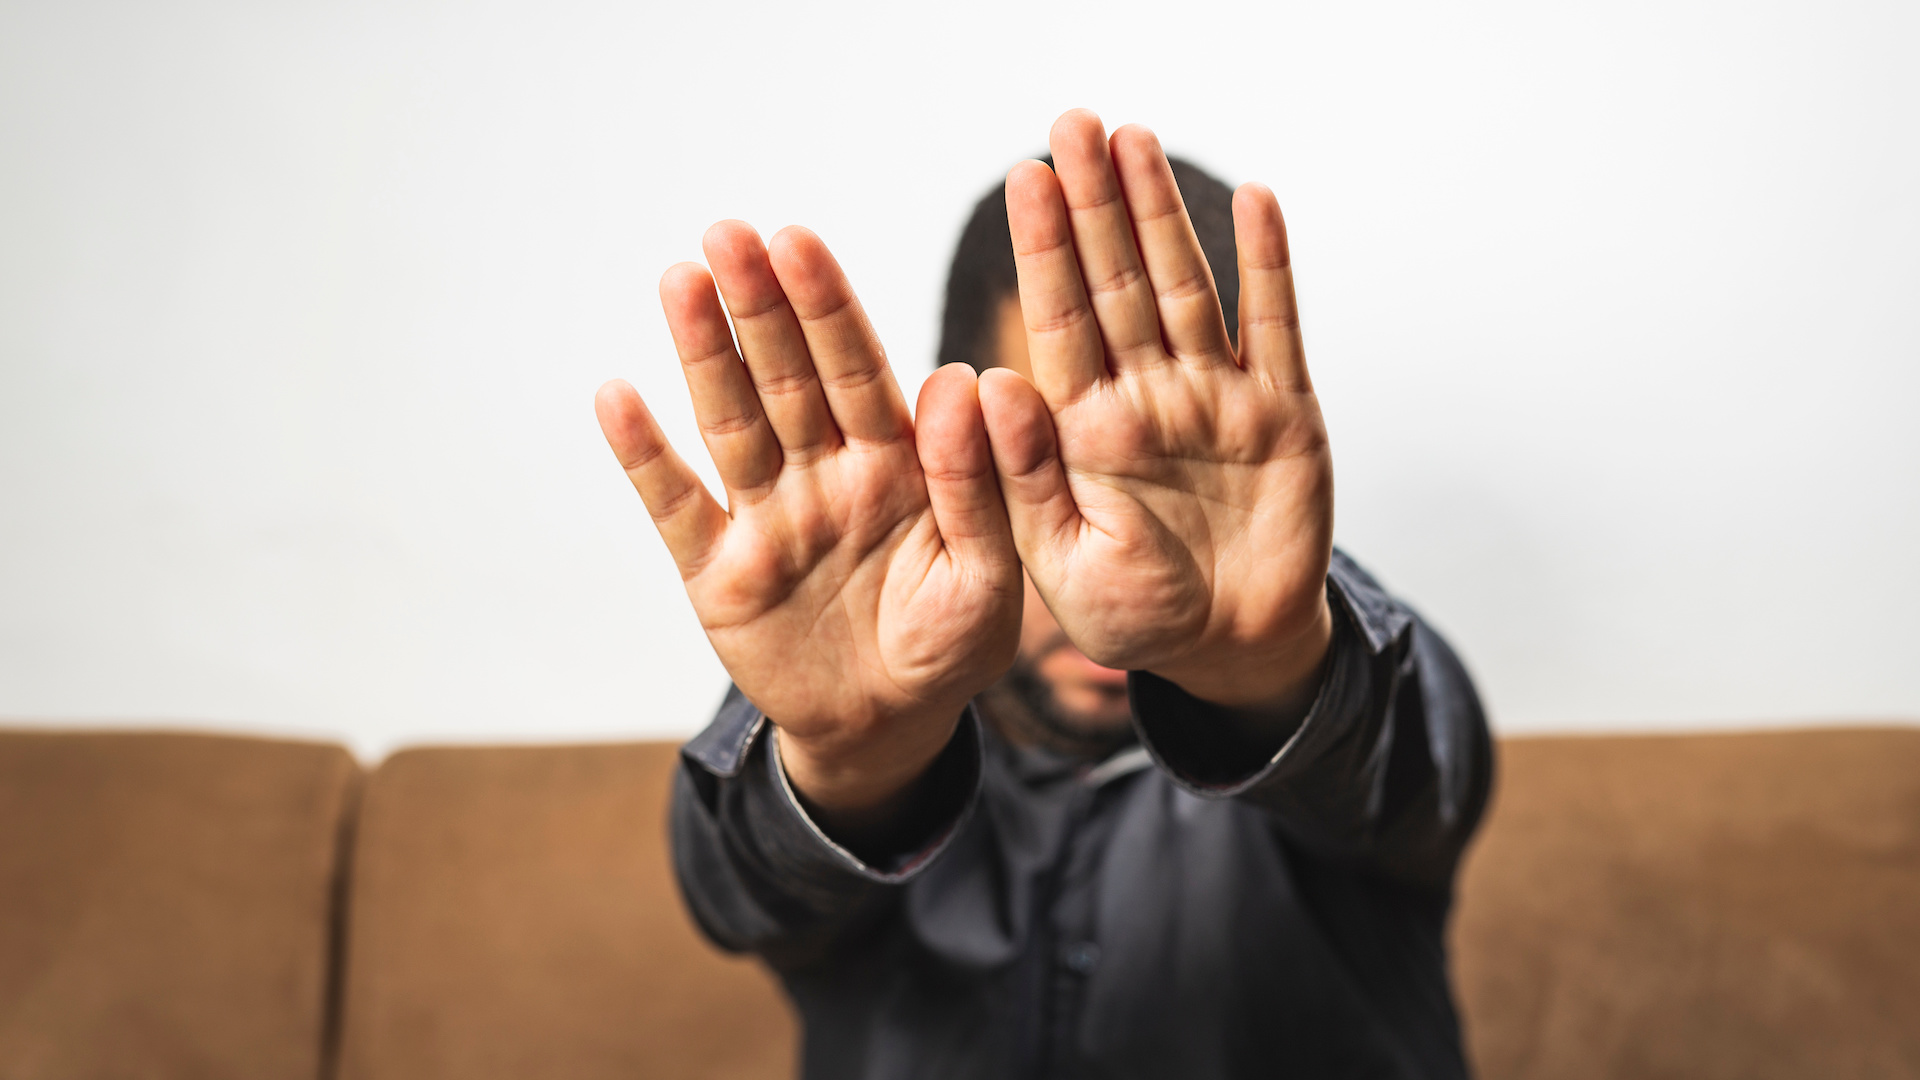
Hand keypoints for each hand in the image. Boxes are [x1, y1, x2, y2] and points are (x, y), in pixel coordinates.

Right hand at [596, 222, 1020, 824]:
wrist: (890, 725)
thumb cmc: (950, 643)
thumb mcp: (988, 577)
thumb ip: (977, 483)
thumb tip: (963, 379)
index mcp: (895, 463)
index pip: (858, 369)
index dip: (827, 307)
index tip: (799, 241)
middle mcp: (823, 473)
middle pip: (785, 377)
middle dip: (759, 305)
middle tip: (728, 232)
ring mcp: (766, 516)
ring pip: (730, 422)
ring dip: (703, 354)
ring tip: (678, 280)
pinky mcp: (716, 571)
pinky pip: (676, 508)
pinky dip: (645, 456)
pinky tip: (616, 397)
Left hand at [979, 110, 1335, 713]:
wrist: (1228, 650)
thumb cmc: (1134, 615)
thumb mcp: (1062, 564)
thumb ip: (1024, 477)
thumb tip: (993, 380)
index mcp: (1082, 428)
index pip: (1060, 320)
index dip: (1045, 248)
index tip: (1027, 178)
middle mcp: (1145, 395)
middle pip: (1116, 282)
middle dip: (1096, 204)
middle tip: (1074, 125)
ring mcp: (1215, 396)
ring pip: (1186, 286)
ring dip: (1164, 214)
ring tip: (1137, 140)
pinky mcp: (1282, 411)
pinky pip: (1274, 327)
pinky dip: (1268, 266)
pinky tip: (1254, 201)